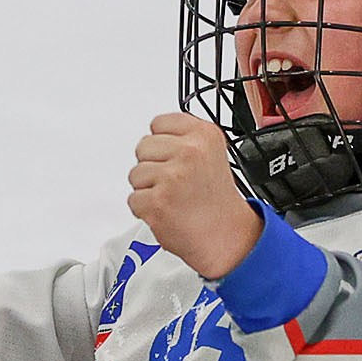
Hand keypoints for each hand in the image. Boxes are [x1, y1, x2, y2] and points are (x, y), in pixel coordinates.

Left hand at [127, 113, 262, 279]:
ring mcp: (172, 177)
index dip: (162, 144)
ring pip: (135, 174)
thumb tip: (155, 135)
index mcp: (204, 134)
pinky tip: (168, 211)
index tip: (175, 158)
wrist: (227, 236)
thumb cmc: (217, 200)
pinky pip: (134, 199)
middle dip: (153, 166)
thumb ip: (184, 139)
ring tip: (173, 198)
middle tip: (176, 183)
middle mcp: (189, 152)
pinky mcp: (157, 201)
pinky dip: (145, 210)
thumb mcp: (211, 153)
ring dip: (148, 189)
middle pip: (143, 147)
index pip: (159, 123)